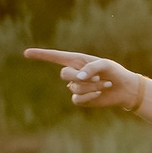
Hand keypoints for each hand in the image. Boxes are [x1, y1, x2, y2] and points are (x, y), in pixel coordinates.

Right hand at [25, 48, 146, 112]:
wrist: (125, 89)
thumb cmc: (116, 72)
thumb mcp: (105, 65)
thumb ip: (91, 68)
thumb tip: (77, 78)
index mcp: (77, 61)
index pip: (55, 57)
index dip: (41, 55)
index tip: (26, 53)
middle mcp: (74, 73)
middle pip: (64, 74)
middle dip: (80, 77)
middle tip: (98, 78)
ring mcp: (76, 86)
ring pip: (74, 87)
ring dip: (91, 87)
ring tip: (104, 84)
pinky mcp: (80, 99)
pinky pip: (77, 98)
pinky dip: (89, 96)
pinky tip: (99, 94)